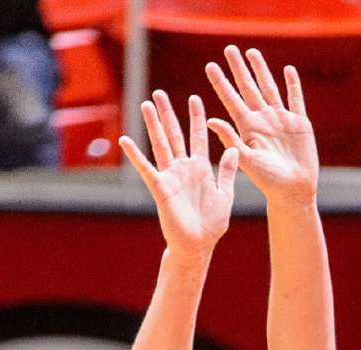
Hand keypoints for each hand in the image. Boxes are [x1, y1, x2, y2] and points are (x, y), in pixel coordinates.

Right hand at [119, 91, 237, 257]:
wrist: (199, 244)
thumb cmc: (212, 222)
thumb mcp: (226, 193)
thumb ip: (229, 171)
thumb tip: (234, 148)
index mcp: (202, 168)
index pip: (199, 137)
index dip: (197, 118)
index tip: (195, 98)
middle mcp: (184, 168)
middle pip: (175, 135)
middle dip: (169, 114)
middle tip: (160, 93)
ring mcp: (171, 176)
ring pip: (161, 145)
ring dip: (153, 126)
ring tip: (146, 106)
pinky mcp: (161, 188)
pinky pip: (147, 169)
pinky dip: (136, 155)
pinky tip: (126, 140)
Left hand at [205, 46, 318, 203]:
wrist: (294, 190)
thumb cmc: (268, 181)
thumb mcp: (247, 160)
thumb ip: (230, 139)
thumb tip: (210, 120)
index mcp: (247, 128)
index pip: (231, 99)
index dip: (221, 83)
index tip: (210, 66)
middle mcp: (262, 120)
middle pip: (248, 88)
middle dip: (239, 69)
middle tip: (229, 49)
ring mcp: (281, 120)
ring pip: (269, 88)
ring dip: (261, 70)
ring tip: (252, 52)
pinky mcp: (299, 123)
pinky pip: (295, 99)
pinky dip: (292, 85)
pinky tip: (287, 70)